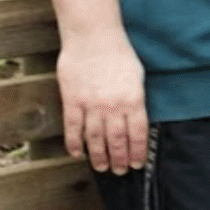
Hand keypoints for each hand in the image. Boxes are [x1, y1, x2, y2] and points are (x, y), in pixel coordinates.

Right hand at [58, 28, 148, 172]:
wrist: (93, 38)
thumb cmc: (119, 54)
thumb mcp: (138, 77)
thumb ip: (136, 101)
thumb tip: (136, 122)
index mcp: (134, 100)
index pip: (137, 134)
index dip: (137, 152)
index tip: (137, 164)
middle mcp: (113, 106)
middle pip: (117, 141)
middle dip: (119, 160)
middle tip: (120, 171)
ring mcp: (91, 105)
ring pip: (95, 139)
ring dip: (98, 157)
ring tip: (101, 167)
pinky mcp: (72, 101)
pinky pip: (73, 128)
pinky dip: (74, 144)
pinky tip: (77, 154)